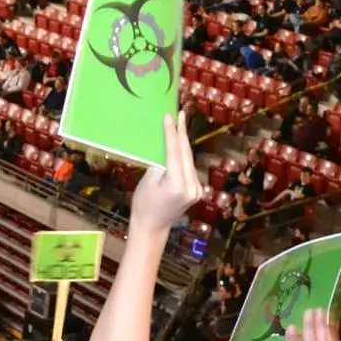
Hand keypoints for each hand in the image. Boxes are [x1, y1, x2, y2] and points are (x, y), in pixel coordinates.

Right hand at [129, 112, 205, 231]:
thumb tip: (166, 144)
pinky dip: (184, 157)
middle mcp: (191, 187)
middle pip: (186, 154)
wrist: (152, 227)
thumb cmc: (144, 204)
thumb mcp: (148, 180)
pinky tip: (181, 144)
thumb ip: (160, 162)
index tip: (170, 116)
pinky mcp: (197, 191)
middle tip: (181, 113)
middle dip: (182, 132)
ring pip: (189, 160)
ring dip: (184, 143)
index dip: (172, 132)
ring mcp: (197, 190)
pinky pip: (189, 168)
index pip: (175, 152)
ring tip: (180, 124)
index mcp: (177, 184)